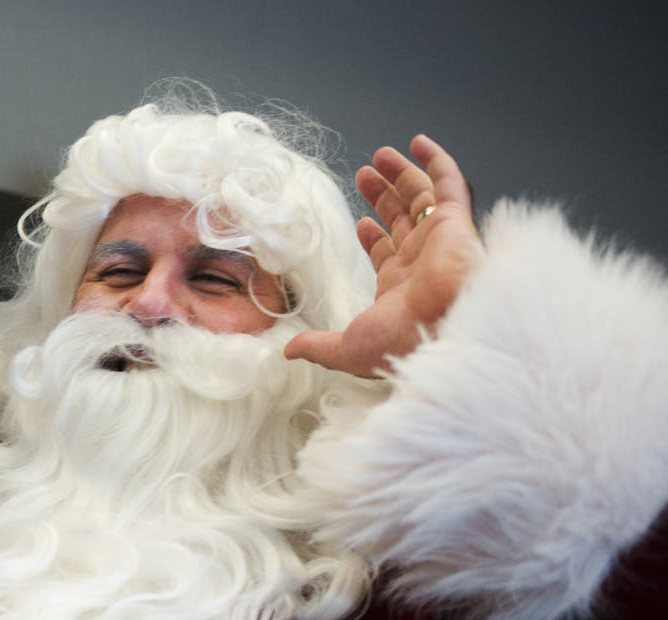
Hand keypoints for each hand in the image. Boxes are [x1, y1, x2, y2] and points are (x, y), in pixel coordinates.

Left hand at [285, 135, 482, 376]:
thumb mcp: (346, 349)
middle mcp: (422, 261)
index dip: (374, 237)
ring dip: (400, 175)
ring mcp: (440, 240)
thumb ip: (318, 346)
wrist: (441, 330)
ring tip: (378, 156)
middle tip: (363, 175)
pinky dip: (436, 161)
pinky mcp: (456, 221)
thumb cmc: (400, 341)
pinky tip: (418, 143)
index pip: (388, 253)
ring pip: (421, 198)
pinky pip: (450, 183)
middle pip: (403, 219)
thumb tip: (289, 351)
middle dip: (382, 196)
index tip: (360, 222)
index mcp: (401, 287)